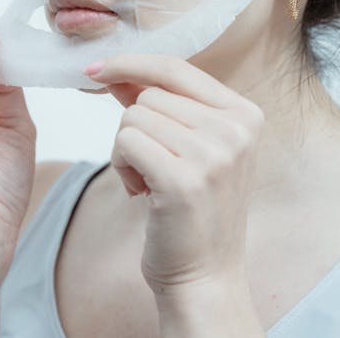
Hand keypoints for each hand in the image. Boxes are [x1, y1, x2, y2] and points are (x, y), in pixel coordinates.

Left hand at [84, 55, 264, 291]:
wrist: (204, 276)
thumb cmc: (192, 211)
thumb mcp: (187, 148)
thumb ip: (157, 105)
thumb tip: (116, 73)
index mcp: (244, 114)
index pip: (175, 67)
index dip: (130, 64)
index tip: (95, 69)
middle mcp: (235, 129)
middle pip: (148, 95)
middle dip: (132, 127)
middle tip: (150, 166)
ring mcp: (213, 153)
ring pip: (132, 118)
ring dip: (125, 150)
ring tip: (150, 182)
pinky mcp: (183, 178)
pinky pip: (124, 142)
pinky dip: (120, 166)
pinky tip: (142, 192)